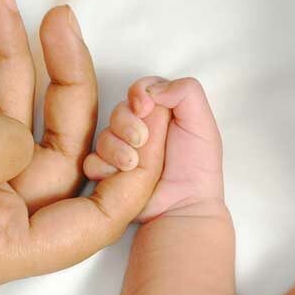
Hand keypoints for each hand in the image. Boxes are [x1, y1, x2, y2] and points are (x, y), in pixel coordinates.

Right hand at [83, 76, 224, 222]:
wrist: (184, 205)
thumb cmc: (197, 167)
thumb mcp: (202, 121)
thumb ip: (185, 91)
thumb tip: (151, 90)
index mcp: (163, 112)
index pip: (141, 89)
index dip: (138, 94)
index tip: (145, 108)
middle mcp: (141, 129)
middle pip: (119, 111)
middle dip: (127, 123)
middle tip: (142, 140)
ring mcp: (124, 151)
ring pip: (103, 135)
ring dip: (117, 148)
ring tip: (134, 165)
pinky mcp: (109, 172)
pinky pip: (92, 161)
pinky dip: (105, 167)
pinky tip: (122, 175)